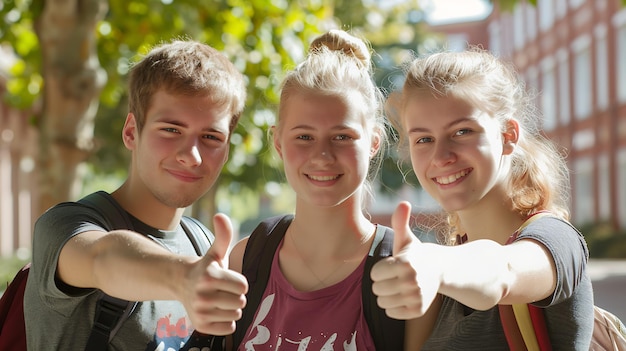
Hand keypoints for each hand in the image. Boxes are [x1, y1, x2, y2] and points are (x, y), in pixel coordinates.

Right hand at [183, 213, 247, 334]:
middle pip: (241, 302)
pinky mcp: (200, 326)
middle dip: (236, 296)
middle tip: (223, 290)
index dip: (239, 282)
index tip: (229, 279)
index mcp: (210, 276)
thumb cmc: (206, 268)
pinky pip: (229, 328)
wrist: (182, 284)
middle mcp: (203, 295)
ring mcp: (200, 312)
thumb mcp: (216, 252)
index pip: (243, 286)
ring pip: (236, 315)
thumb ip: (223, 235)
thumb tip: (220, 216)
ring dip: (232, 309)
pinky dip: (226, 322)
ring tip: (219, 300)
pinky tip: (216, 312)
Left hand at [370, 201, 439, 319]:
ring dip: (386, 296)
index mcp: (405, 263)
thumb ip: (400, 222)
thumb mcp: (406, 238)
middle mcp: (412, 281)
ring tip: (398, 287)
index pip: (374, 274)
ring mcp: (416, 297)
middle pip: (377, 289)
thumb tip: (403, 203)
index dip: (379, 270)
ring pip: (382, 303)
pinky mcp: (418, 310)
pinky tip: (403, 296)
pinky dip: (394, 307)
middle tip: (394, 277)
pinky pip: (391, 313)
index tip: (390, 266)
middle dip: (382, 283)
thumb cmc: (415, 254)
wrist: (439, 271)